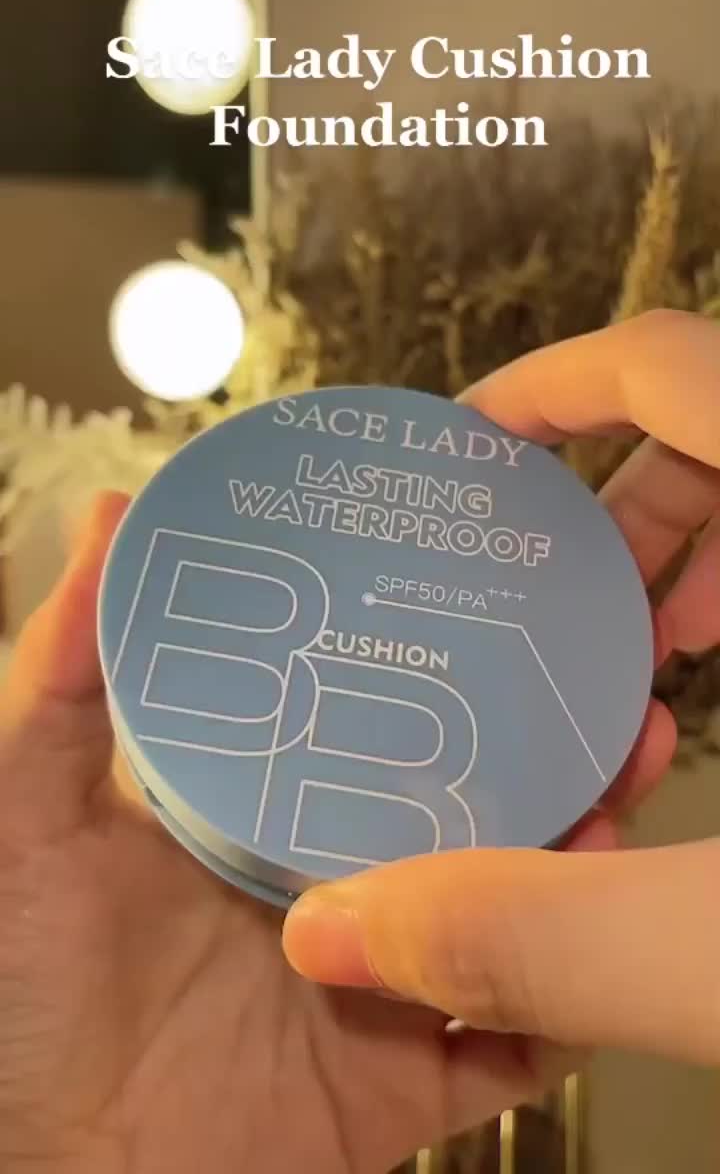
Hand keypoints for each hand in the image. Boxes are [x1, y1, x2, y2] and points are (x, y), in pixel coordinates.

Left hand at [0, 498, 578, 1173]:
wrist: (60, 1168)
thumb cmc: (22, 985)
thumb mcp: (28, 805)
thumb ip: (63, 679)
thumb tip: (107, 524)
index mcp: (267, 801)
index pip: (382, 713)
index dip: (450, 660)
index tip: (505, 603)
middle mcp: (335, 873)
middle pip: (470, 797)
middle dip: (549, 745)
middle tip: (598, 690)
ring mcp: (381, 970)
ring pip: (511, 898)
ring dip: (577, 845)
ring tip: (616, 782)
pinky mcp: (407, 1068)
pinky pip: (512, 1032)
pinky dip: (565, 994)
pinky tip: (584, 939)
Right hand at [284, 309, 719, 1065]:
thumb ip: (534, 939)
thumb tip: (350, 932)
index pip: (670, 365)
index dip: (558, 382)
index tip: (476, 444)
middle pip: (714, 421)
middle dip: (611, 494)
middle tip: (539, 578)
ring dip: (685, 555)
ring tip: (620, 642)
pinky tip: (688, 691)